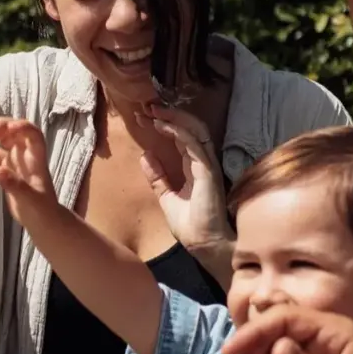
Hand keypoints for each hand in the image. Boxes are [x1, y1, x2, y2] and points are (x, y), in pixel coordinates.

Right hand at [0, 117, 58, 224]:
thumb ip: (15, 186)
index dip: (22, 126)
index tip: (8, 128)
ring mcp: (16, 161)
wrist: (41, 222)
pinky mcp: (6, 169)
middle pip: (13, 131)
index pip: (33, 134)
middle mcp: (26, 155)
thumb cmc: (42, 211)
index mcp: (36, 158)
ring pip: (2, 140)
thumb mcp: (30, 200)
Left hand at [137, 105, 234, 253]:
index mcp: (195, 167)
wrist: (204, 245)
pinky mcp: (207, 170)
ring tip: (154, 112)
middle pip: (190, 128)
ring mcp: (207, 164)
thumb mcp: (167, 198)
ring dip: (173, 117)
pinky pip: (193, 143)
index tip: (146, 119)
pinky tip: (163, 126)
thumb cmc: (192, 226)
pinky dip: (178, 131)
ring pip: (195, 129)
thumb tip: (145, 156)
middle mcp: (203, 162)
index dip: (166, 125)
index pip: (182, 137)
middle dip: (170, 115)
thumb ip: (158, 178)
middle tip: (149, 108)